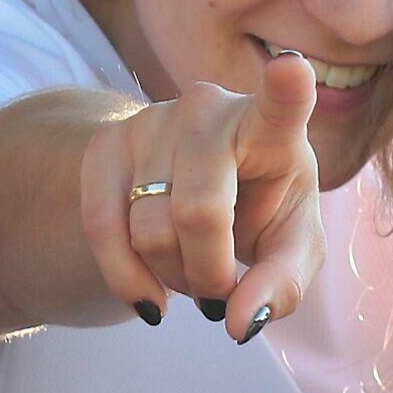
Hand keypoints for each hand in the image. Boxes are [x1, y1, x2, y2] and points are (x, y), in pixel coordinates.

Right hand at [80, 51, 324, 340]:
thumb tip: (238, 324)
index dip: (285, 90)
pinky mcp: (106, 143)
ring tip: (191, 271)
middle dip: (208, 274)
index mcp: (273, 129)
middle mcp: (209, 110)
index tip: (292, 69)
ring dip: (172, 278)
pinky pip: (101, 229)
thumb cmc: (261, 215)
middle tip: (220, 288)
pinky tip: (148, 293)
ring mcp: (152, 120)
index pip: (281, 106)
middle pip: (198, 214)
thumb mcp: (289, 252)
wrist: (192, 192)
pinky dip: (126, 278)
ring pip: (149, 231)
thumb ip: (280, 288)